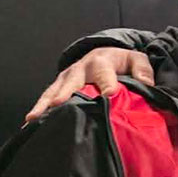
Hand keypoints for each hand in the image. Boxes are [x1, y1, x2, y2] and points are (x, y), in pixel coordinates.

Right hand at [25, 48, 153, 122]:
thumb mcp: (137, 61)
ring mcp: (67, 77)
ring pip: (54, 91)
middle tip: (59, 105)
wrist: (106, 54)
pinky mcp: (59, 85)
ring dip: (45, 104)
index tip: (107, 96)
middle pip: (72, 82)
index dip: (106, 85)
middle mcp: (80, 68)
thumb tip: (147, 84)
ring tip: (35, 117)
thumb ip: (143, 71)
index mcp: (102, 62)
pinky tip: (31, 122)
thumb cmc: (123, 62)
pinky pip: (47, 97)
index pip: (105, 75)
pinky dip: (39, 108)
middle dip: (65, 93)